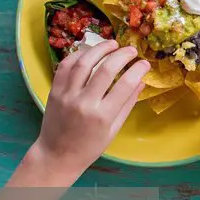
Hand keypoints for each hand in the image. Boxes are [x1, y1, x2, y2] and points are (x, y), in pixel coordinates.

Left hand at [31, 40, 149, 177]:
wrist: (56, 155)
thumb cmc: (89, 147)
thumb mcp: (113, 129)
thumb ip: (127, 104)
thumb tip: (141, 81)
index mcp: (102, 116)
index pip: (125, 84)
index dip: (138, 69)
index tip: (144, 63)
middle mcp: (84, 103)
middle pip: (106, 69)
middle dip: (122, 55)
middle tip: (131, 50)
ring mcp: (67, 95)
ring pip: (84, 62)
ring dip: (100, 49)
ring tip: (112, 44)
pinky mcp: (54, 91)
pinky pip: (65, 66)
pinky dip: (78, 55)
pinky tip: (90, 52)